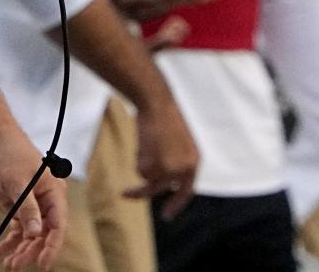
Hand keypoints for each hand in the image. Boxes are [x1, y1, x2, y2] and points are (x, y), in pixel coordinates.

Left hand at [0, 133, 66, 271]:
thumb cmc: (9, 153)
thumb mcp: (18, 181)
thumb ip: (27, 208)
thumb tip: (36, 233)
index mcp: (53, 191)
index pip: (58, 225)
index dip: (52, 246)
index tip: (42, 264)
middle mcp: (46, 200)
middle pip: (44, 233)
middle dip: (32, 251)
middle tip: (15, 265)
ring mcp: (31, 203)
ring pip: (31, 234)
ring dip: (21, 249)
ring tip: (8, 263)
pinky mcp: (17, 204)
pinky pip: (19, 228)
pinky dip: (12, 240)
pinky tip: (2, 251)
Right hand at [126, 98, 197, 219]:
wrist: (157, 102)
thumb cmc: (164, 116)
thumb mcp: (176, 141)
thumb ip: (173, 161)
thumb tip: (158, 180)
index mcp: (194, 162)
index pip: (186, 190)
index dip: (176, 203)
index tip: (166, 215)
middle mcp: (184, 170)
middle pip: (159, 188)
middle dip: (140, 193)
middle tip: (124, 194)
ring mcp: (170, 170)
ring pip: (146, 177)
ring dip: (140, 161)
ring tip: (144, 142)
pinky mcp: (156, 167)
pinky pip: (139, 170)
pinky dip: (137, 156)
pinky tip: (144, 140)